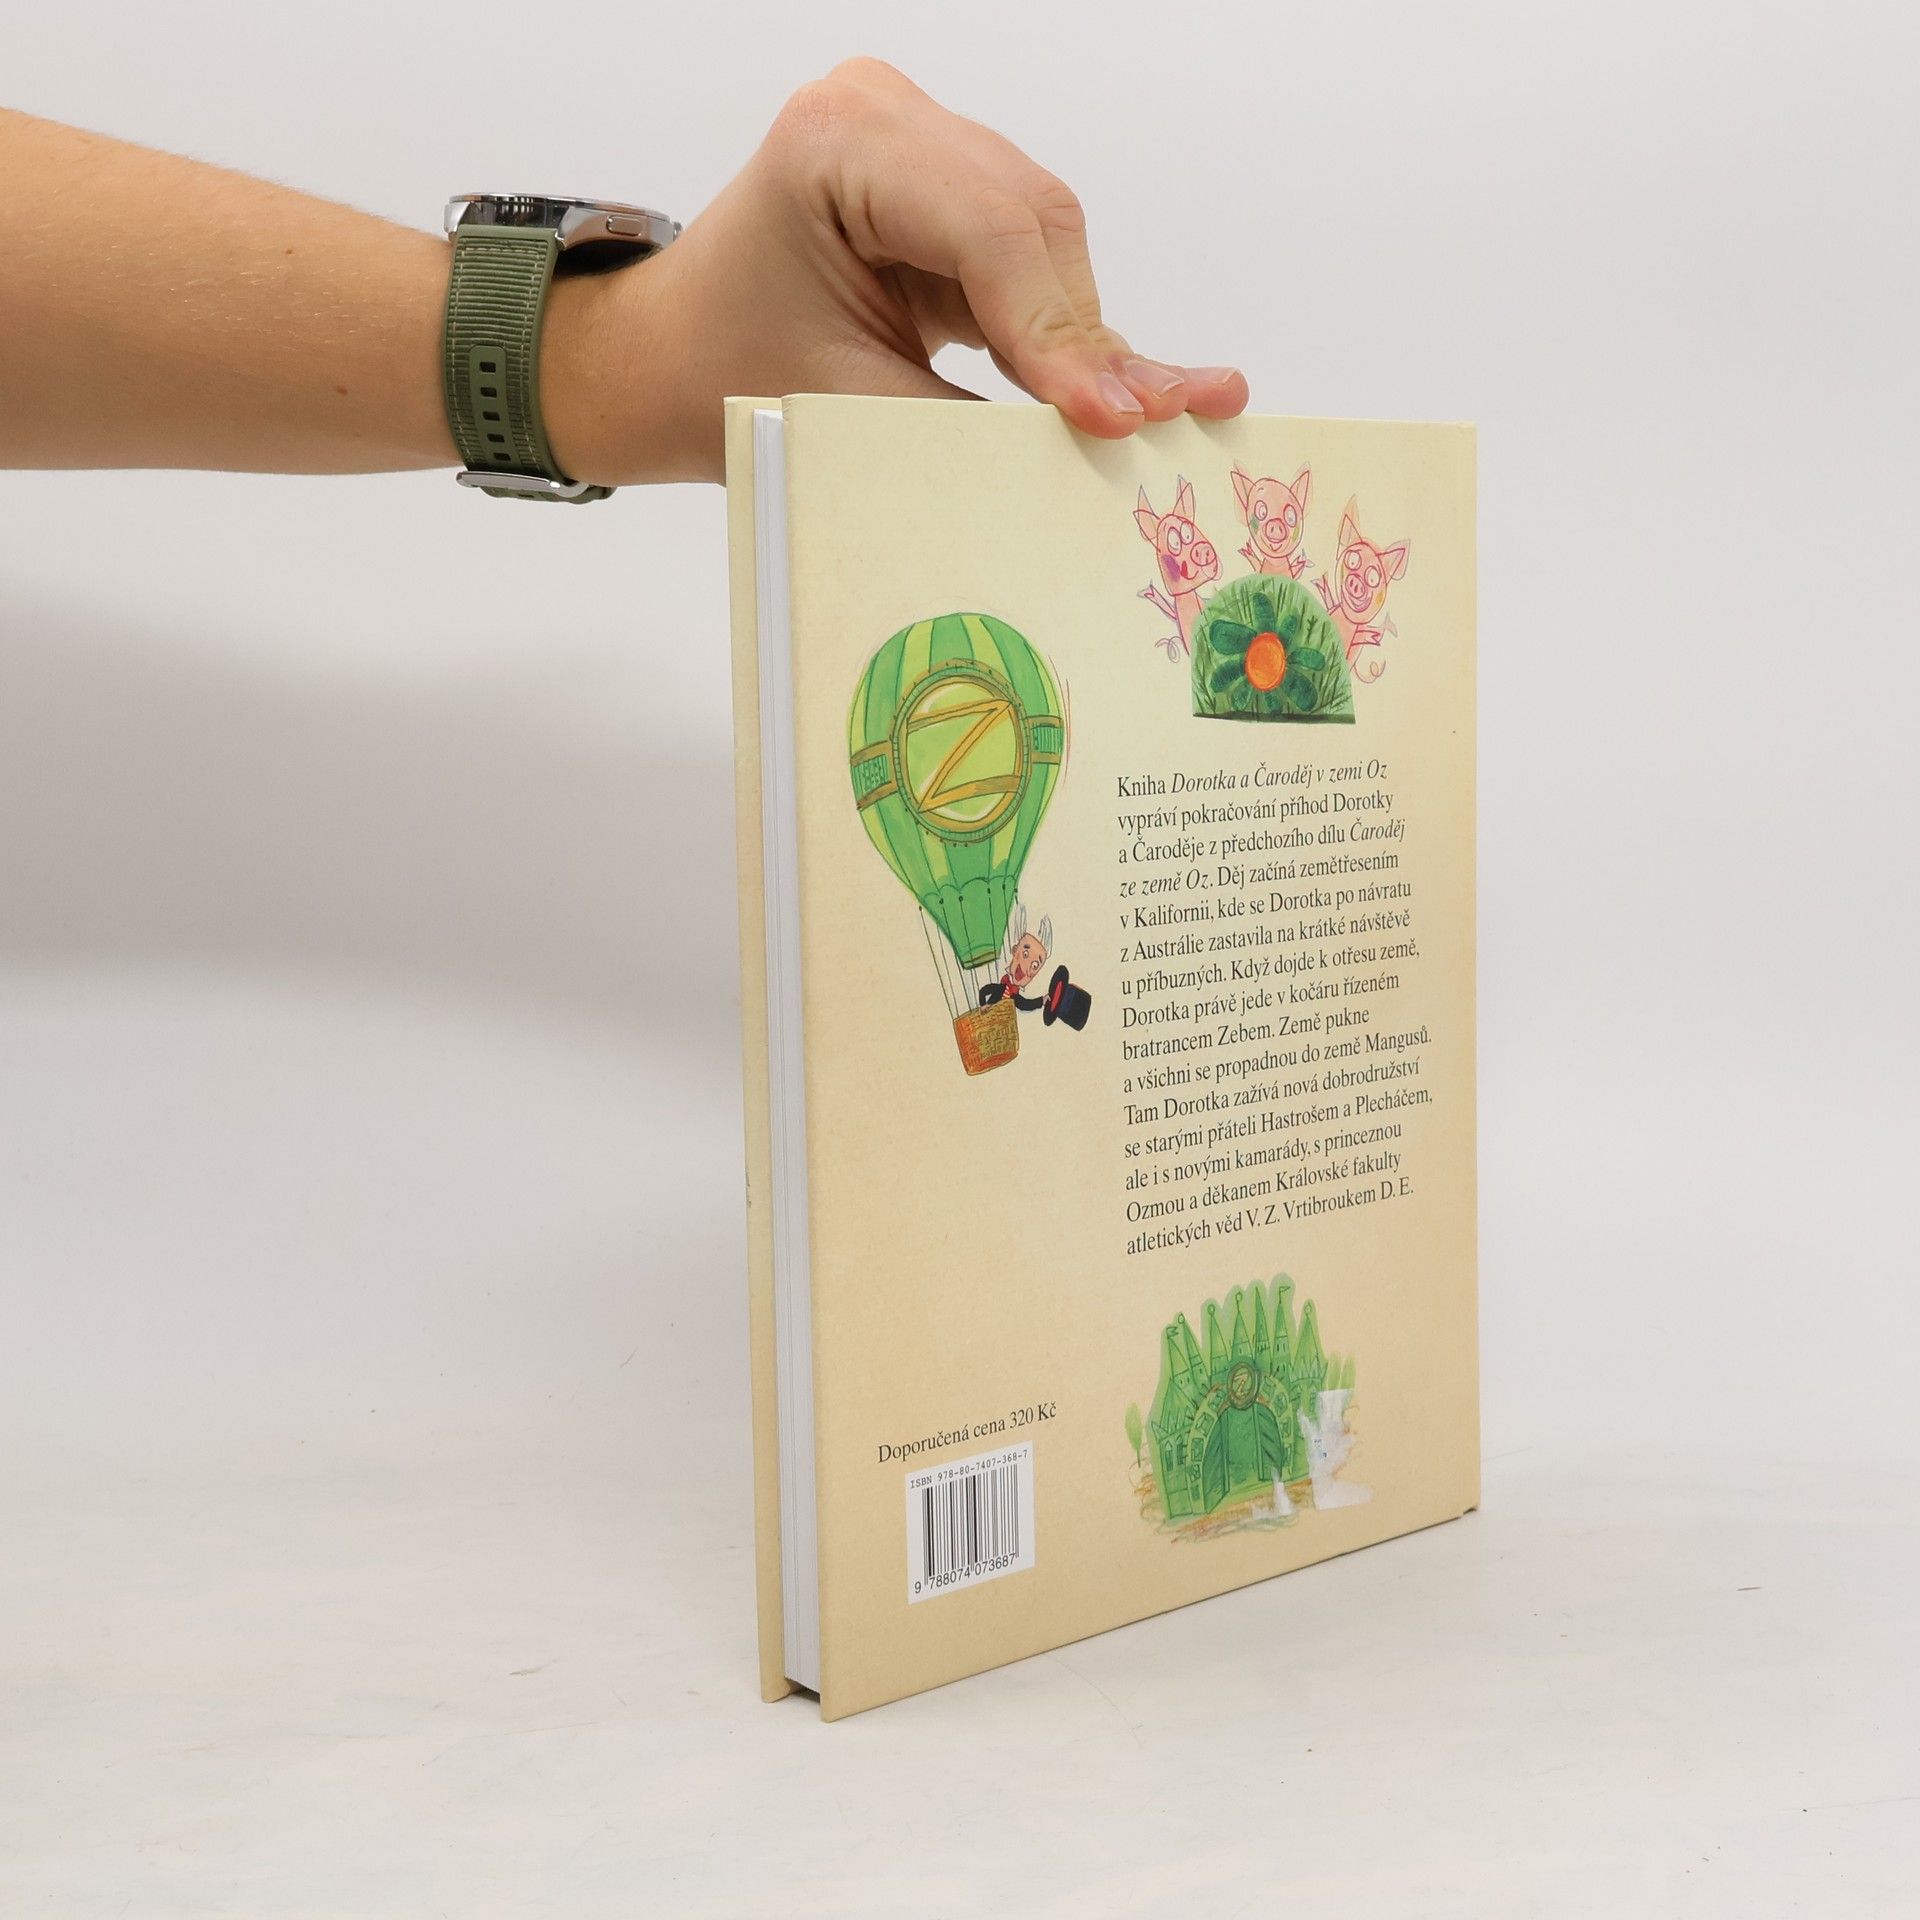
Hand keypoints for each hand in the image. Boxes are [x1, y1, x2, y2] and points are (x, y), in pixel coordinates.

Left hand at [545, 60, 1248, 485]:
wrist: (663, 364)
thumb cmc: (719, 381)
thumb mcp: (848, 412)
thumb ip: (974, 428)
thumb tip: (1098, 454)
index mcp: (839, 139)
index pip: (986, 228)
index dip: (1058, 332)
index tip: (1110, 418)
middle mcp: (885, 115)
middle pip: (1032, 224)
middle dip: (1085, 337)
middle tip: (1149, 425)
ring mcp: (918, 145)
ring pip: (1045, 241)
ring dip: (1085, 339)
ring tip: (1148, 416)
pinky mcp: (940, 193)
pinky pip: (1026, 262)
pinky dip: (1062, 335)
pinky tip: (1121, 388)